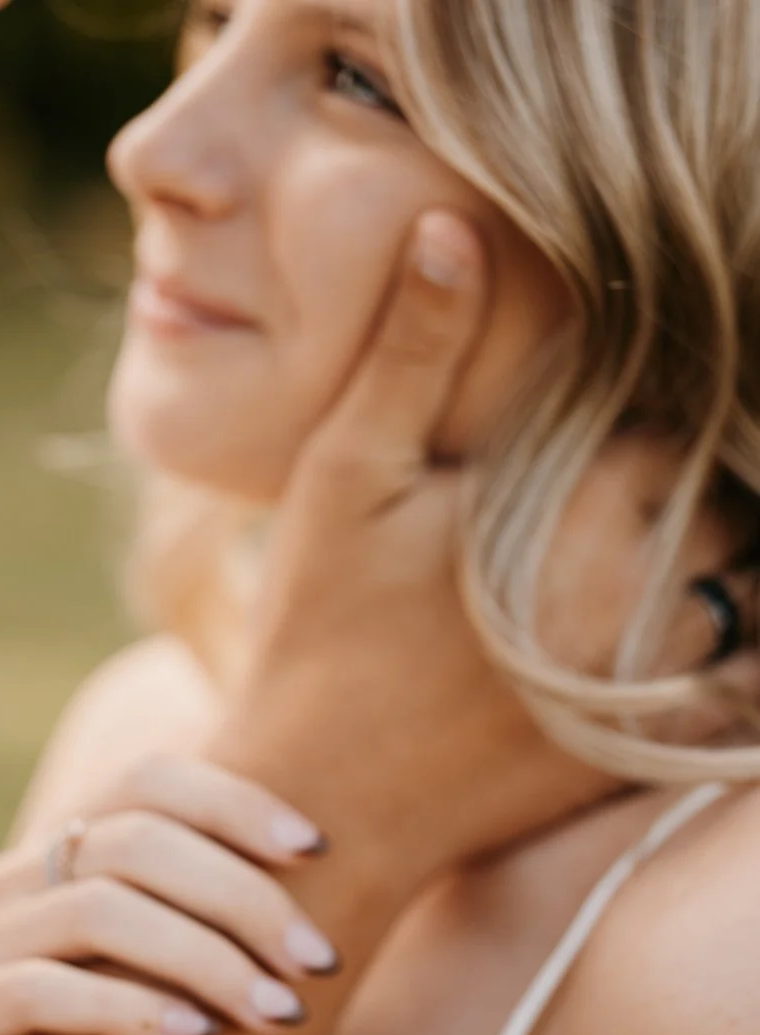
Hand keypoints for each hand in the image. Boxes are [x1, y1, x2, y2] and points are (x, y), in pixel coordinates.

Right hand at [0, 758, 338, 1034]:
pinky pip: (44, 990)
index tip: (319, 851)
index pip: (152, 780)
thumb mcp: (180, 972)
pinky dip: (130, 1008)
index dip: (236, 803)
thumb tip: (337, 858)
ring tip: (277, 1012)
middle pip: (137, 841)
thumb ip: (225, 914)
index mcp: (71, 844)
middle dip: (243, 899)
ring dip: (206, 958)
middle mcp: (18, 878)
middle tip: (318, 963)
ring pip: (98, 909)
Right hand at [229, 210, 749, 874]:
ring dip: (705, 561)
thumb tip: (455, 224)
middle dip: (683, 481)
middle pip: (719, 500)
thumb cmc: (318, 638)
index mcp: (580, 505)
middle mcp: (637, 592)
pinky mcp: (634, 748)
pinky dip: (709, 653)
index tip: (606, 410)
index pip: (680, 415)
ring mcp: (645, 681)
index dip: (656, 398)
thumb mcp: (345, 480)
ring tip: (618, 553)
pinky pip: (722, 684)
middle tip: (598, 488)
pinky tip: (642, 632)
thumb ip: (411, 353)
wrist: (322, 808)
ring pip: (732, 588)